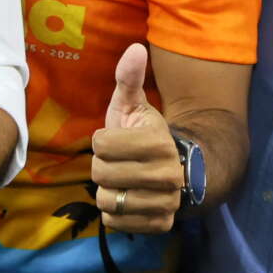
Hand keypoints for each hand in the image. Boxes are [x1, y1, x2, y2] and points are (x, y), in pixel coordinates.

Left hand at [89, 43, 183, 233]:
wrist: (171, 169)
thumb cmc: (141, 134)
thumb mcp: (131, 105)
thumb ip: (128, 78)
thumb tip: (135, 47)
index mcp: (158, 142)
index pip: (101, 144)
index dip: (101, 141)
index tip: (115, 139)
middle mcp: (168, 175)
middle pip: (101, 174)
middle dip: (102, 166)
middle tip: (118, 162)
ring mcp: (166, 202)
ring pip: (107, 202)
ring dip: (107, 191)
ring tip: (123, 181)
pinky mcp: (161, 225)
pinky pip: (115, 223)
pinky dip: (113, 213)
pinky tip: (127, 199)